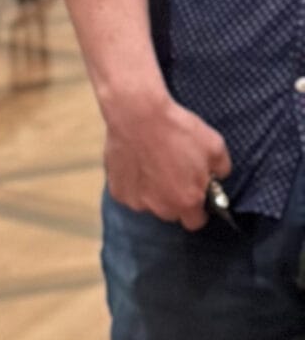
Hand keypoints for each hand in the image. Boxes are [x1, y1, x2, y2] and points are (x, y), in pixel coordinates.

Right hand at [103, 93, 229, 230]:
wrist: (139, 117)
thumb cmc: (177, 130)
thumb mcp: (215, 145)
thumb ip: (221, 169)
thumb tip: (217, 177)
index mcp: (188, 200)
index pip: (196, 222)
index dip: (198, 211)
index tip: (197, 198)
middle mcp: (161, 208)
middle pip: (171, 213)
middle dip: (175, 199)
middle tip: (175, 174)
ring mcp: (137, 202)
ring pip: (149, 204)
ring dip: (154, 192)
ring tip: (155, 165)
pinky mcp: (118, 193)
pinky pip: (131, 194)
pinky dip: (135, 184)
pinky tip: (138, 164)